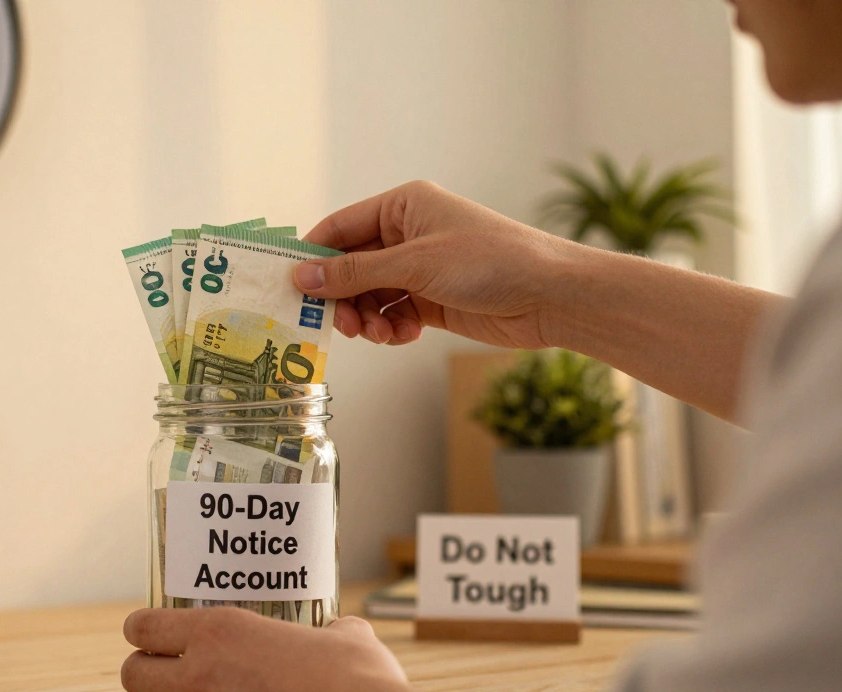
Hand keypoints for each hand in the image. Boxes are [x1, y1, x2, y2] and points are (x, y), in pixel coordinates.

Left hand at [122, 607, 449, 691]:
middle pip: (132, 674)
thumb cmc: (356, 680)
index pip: (142, 626)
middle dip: (144, 672)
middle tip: (167, 670)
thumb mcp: (342, 638)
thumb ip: (329, 630)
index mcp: (219, 631)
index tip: (151, 633)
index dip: (141, 630)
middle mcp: (200, 674)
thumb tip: (340, 631)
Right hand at [295, 181, 576, 348]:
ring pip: (368, 296)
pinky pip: (391, 314)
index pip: (339, 228)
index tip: (291, 288)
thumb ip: (355, 273)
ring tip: (379, 334)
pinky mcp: (431, 300)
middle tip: (340, 325)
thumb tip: (302, 278)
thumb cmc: (490, 261)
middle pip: (350, 267)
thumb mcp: (415, 264)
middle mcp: (407, 234)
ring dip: (366, 318)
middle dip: (342, 298)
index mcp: (402, 206)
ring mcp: (419, 268)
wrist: (550, 296)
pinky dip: (390, 328)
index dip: (313, 258)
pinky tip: (404, 334)